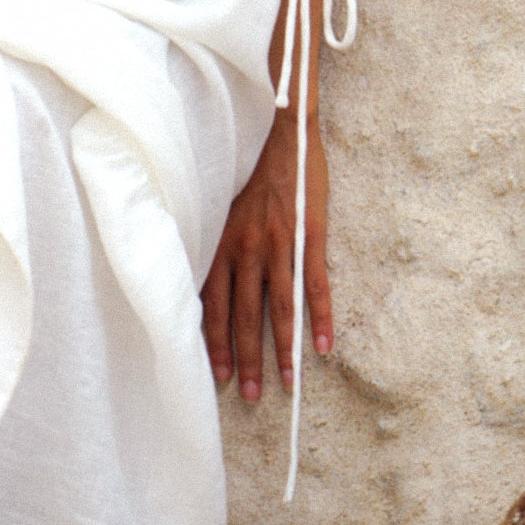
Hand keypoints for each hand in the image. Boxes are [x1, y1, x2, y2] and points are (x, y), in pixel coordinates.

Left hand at [200, 110, 332, 399]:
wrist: (279, 129)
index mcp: (221, 242)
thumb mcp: (217, 205)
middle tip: (247, 396)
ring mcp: (280, 243)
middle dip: (245, 359)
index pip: (213, 305)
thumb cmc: (245, 168)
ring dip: (281, 350)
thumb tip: (199, 281)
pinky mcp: (310, 235)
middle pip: (244, 314)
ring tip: (286, 386)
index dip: (214, 343)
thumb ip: (214, 243)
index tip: (214, 376)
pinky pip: (315, 285)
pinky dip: (320, 318)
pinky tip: (324, 347)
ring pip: (278, 308)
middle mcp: (245, 247)